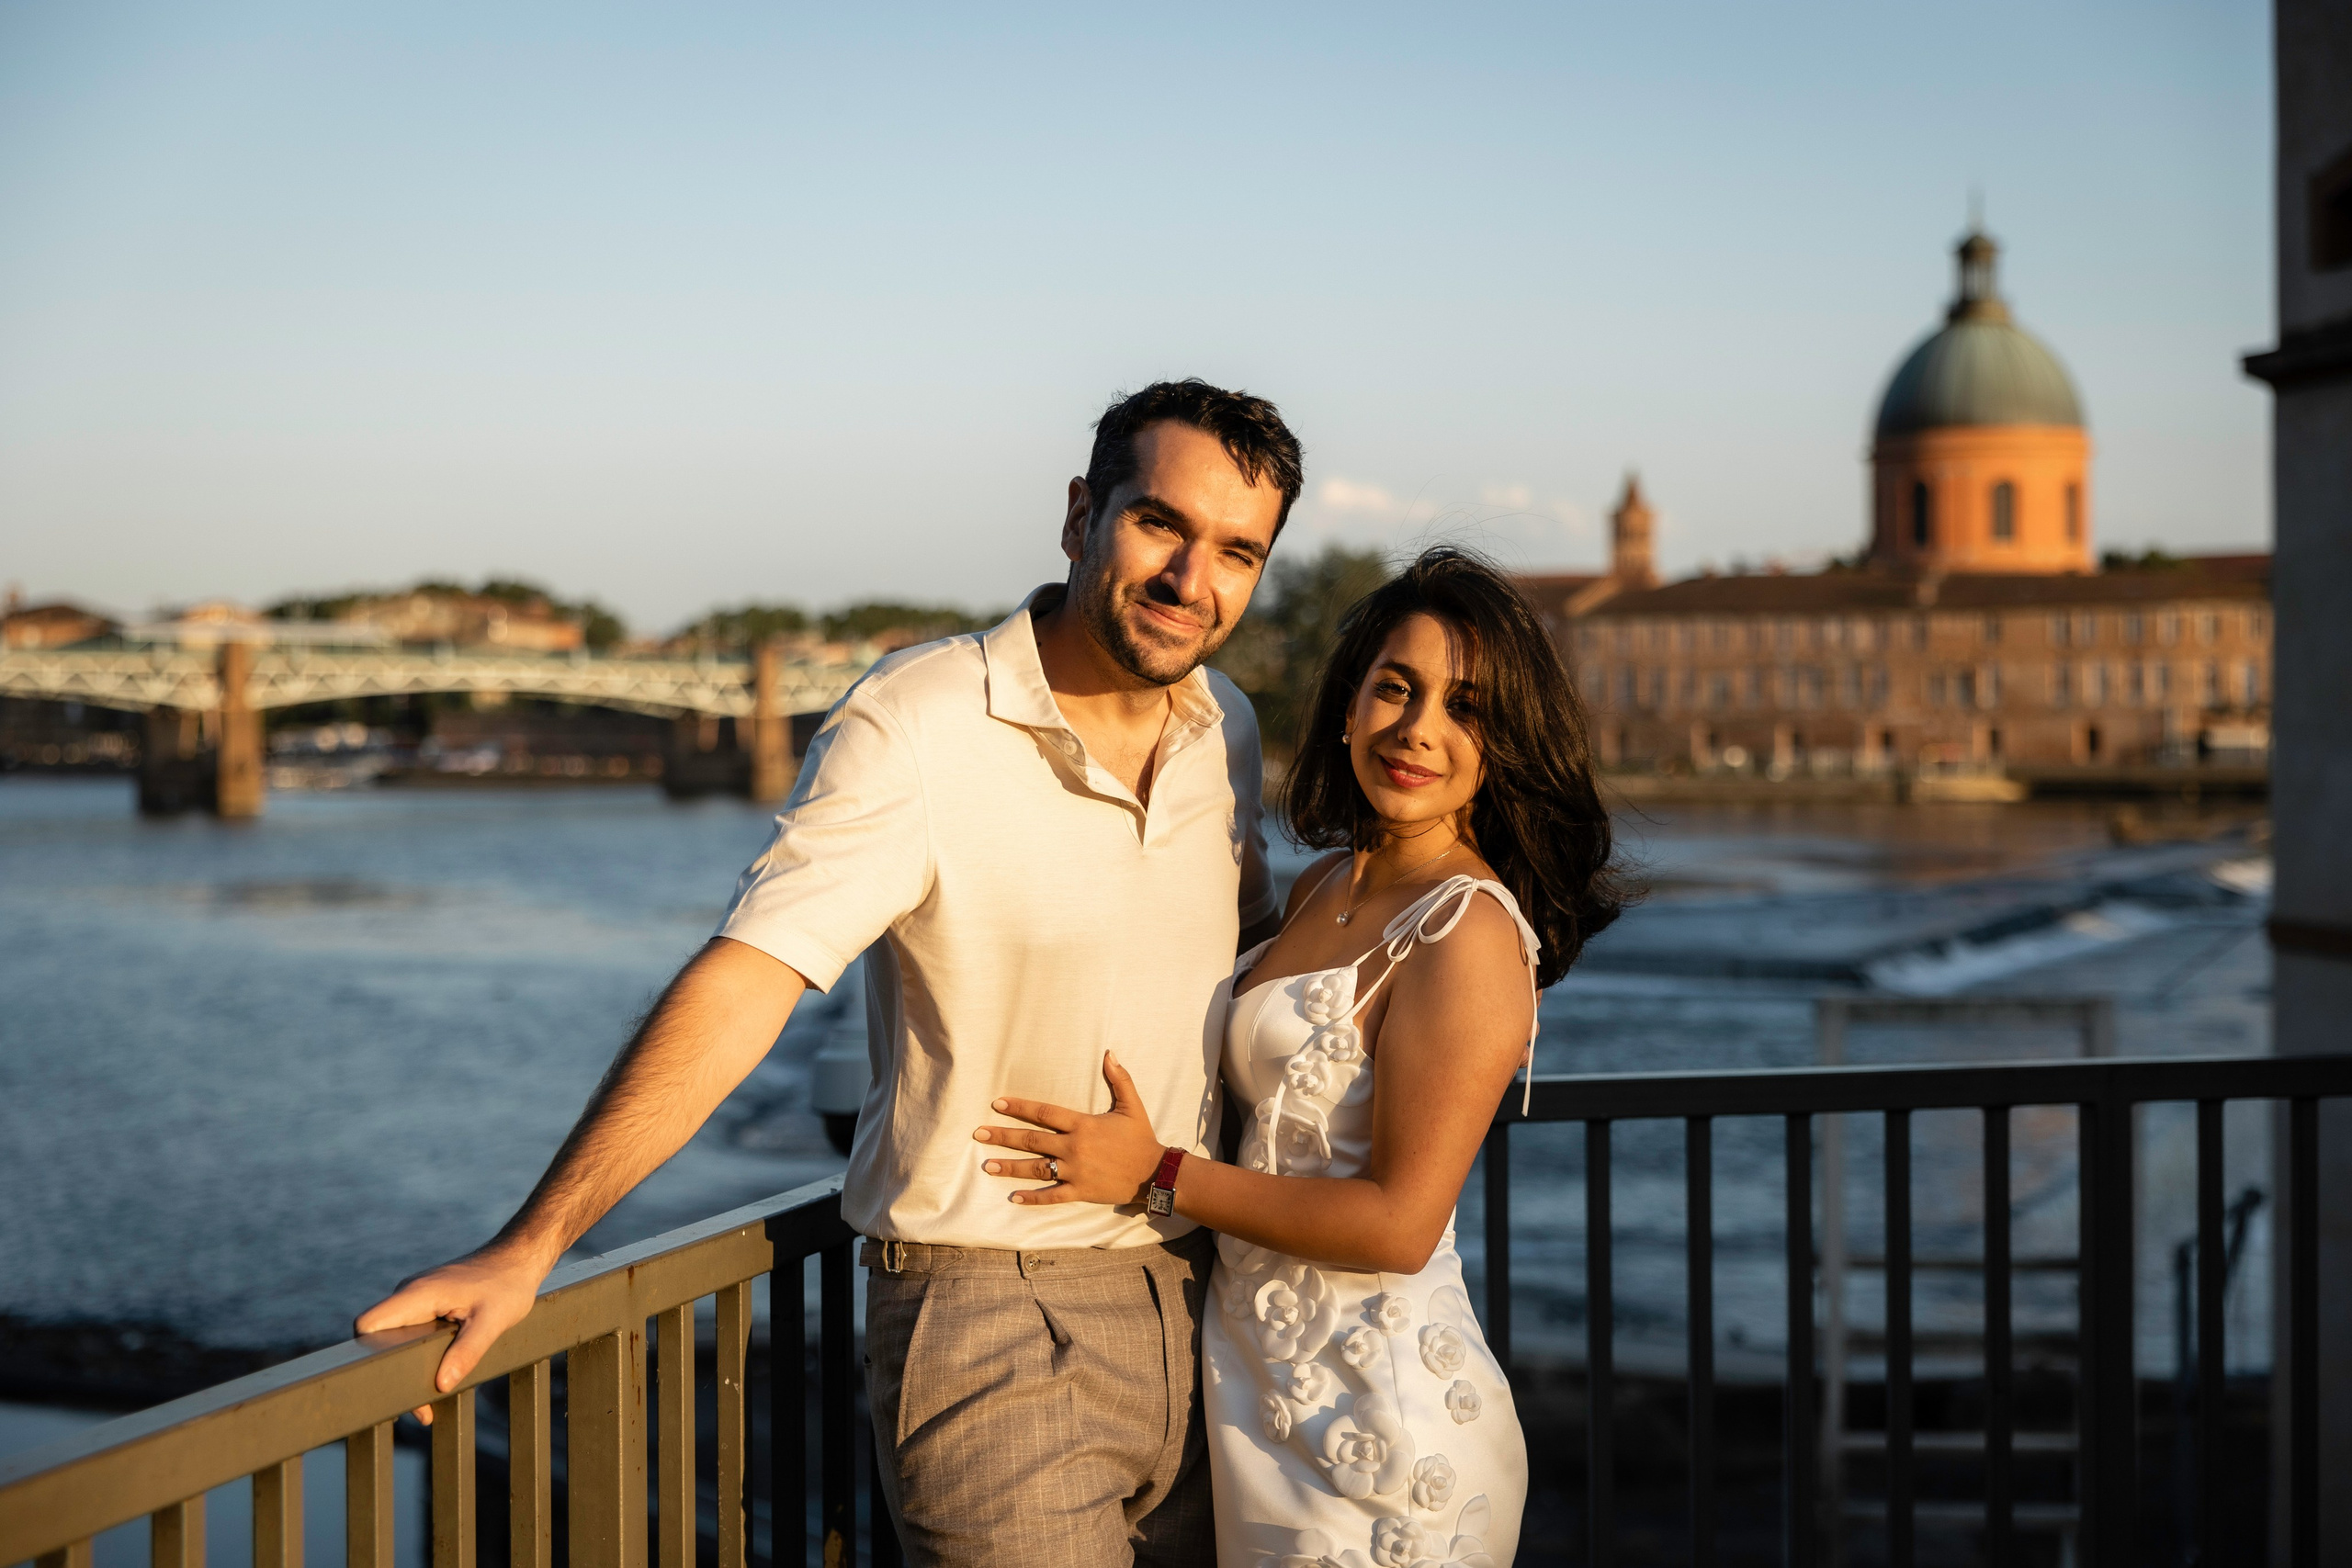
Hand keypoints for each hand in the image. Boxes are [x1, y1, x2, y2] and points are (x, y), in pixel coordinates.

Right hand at [354, 1241, 549, 1422]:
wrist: (519, 1259)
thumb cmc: (508, 1284)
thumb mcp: (493, 1322)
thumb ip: (467, 1352)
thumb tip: (441, 1384)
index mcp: (418, 1294)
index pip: (367, 1323)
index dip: (367, 1352)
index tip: (388, 1382)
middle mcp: (410, 1293)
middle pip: (379, 1337)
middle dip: (393, 1371)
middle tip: (419, 1406)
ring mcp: (418, 1298)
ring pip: (396, 1336)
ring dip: (408, 1365)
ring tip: (429, 1400)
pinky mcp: (429, 1303)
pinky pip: (412, 1331)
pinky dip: (419, 1354)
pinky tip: (438, 1376)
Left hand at [976, 1052, 1166, 1206]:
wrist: (1155, 1173)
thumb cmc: (1141, 1138)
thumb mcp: (1132, 1106)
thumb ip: (1119, 1079)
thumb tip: (1109, 1053)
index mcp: (1083, 1124)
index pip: (1044, 1112)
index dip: (1019, 1107)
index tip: (997, 1104)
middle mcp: (1075, 1147)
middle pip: (1032, 1140)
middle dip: (1003, 1136)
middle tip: (978, 1133)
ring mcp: (1076, 1171)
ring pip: (1036, 1168)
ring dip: (1010, 1167)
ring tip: (987, 1165)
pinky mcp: (1080, 1191)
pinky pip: (1052, 1196)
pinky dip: (1033, 1197)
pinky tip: (1014, 1197)